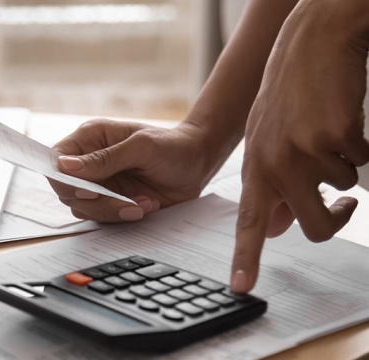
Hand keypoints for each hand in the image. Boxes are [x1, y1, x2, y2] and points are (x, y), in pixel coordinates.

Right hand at [49, 118, 225, 222]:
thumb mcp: (141, 147)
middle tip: (123, 202)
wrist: (197, 164)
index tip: (87, 191)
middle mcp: (89, 163)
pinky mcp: (112, 202)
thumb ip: (104, 159)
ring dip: (113, 211)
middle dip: (96, 202)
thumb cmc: (171, 146)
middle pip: (66, 190)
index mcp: (90, 139)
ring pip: (83, 209)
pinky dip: (124, 216)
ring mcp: (100, 184)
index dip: (63, 180)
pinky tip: (146, 205)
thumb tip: (65, 167)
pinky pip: (103, 218)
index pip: (56, 161)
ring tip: (143, 202)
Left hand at [230, 2, 368, 292]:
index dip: (246, 257)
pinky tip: (341, 118)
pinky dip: (360, 145)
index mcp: (256, 168)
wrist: (310, 44)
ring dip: (344, 166)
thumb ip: (272, 186)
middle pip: (315, 227)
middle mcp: (275, 164)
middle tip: (345, 202)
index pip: (249, 222)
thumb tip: (280, 228)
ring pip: (345, 189)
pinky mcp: (337, 135)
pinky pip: (364, 162)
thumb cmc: (289, 98)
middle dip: (336, 219)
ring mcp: (305, 150)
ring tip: (326, 131)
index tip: (241, 287)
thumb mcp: (268, 142)